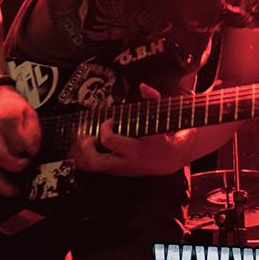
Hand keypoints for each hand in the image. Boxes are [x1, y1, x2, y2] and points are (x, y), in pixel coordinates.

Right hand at [0, 85, 40, 197]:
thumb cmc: (12, 104)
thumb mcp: (28, 111)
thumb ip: (33, 131)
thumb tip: (33, 151)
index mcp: (5, 120)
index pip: (17, 139)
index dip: (28, 148)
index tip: (34, 153)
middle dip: (13, 166)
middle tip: (25, 169)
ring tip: (10, 192)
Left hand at [67, 84, 192, 175]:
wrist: (171, 158)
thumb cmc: (163, 134)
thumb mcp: (160, 115)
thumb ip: (153, 98)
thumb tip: (143, 86)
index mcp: (137, 147)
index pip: (109, 140)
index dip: (105, 128)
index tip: (110, 121)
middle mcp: (128, 161)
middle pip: (98, 161)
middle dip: (88, 148)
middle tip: (88, 137)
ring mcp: (124, 169)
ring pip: (97, 168)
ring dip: (87, 155)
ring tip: (88, 143)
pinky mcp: (122, 172)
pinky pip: (102, 169)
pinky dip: (94, 159)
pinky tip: (93, 149)